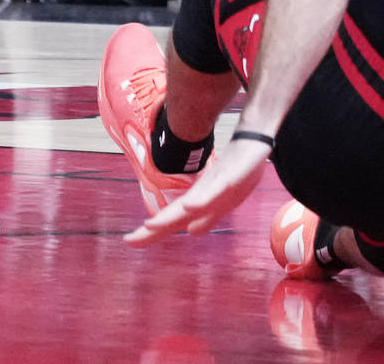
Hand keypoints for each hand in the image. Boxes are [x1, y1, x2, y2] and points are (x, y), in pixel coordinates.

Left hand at [126, 133, 272, 244]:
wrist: (254, 141)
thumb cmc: (237, 170)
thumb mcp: (225, 200)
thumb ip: (208, 216)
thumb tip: (191, 232)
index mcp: (200, 200)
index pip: (173, 219)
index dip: (153, 232)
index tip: (129, 242)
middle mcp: (202, 193)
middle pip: (174, 214)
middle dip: (153, 228)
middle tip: (129, 240)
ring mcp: (214, 185)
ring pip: (189, 203)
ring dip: (170, 215)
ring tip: (151, 226)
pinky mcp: (229, 176)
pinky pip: (213, 190)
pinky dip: (201, 199)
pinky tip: (190, 206)